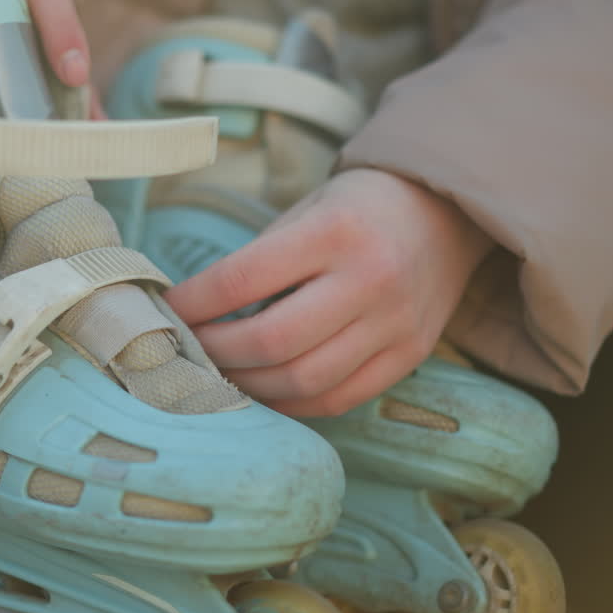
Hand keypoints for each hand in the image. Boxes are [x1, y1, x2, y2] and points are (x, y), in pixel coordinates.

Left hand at [165, 168, 493, 415]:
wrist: (447, 210)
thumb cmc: (357, 209)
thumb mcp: (306, 212)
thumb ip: (258, 262)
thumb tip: (192, 315)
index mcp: (334, 231)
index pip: (243, 279)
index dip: (194, 304)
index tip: (166, 312)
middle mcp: (370, 279)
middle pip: (272, 341)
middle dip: (216, 353)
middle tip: (187, 350)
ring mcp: (395, 324)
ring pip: (304, 380)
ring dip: (249, 386)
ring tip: (221, 374)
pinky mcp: (410, 354)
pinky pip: (340, 397)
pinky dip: (293, 403)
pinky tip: (265, 390)